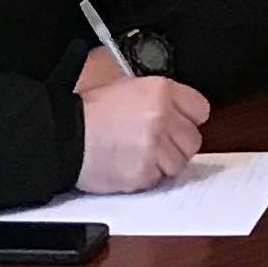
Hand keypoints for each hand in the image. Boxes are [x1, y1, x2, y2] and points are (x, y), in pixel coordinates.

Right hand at [76, 64, 209, 189]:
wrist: (66, 136)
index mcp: (161, 91)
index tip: (181, 124)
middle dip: (178, 144)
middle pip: (193, 140)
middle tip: (160, 144)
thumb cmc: (92, 112)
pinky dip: (148, 176)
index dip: (189, 119)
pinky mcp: (143, 173)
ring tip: (143, 154)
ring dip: (164, 163)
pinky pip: (159, 179)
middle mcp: (162, 118)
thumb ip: (160, 99)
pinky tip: (132, 164)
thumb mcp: (129, 87)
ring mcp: (154, 147)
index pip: (200, 109)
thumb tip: (179, 112)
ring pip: (179, 163)